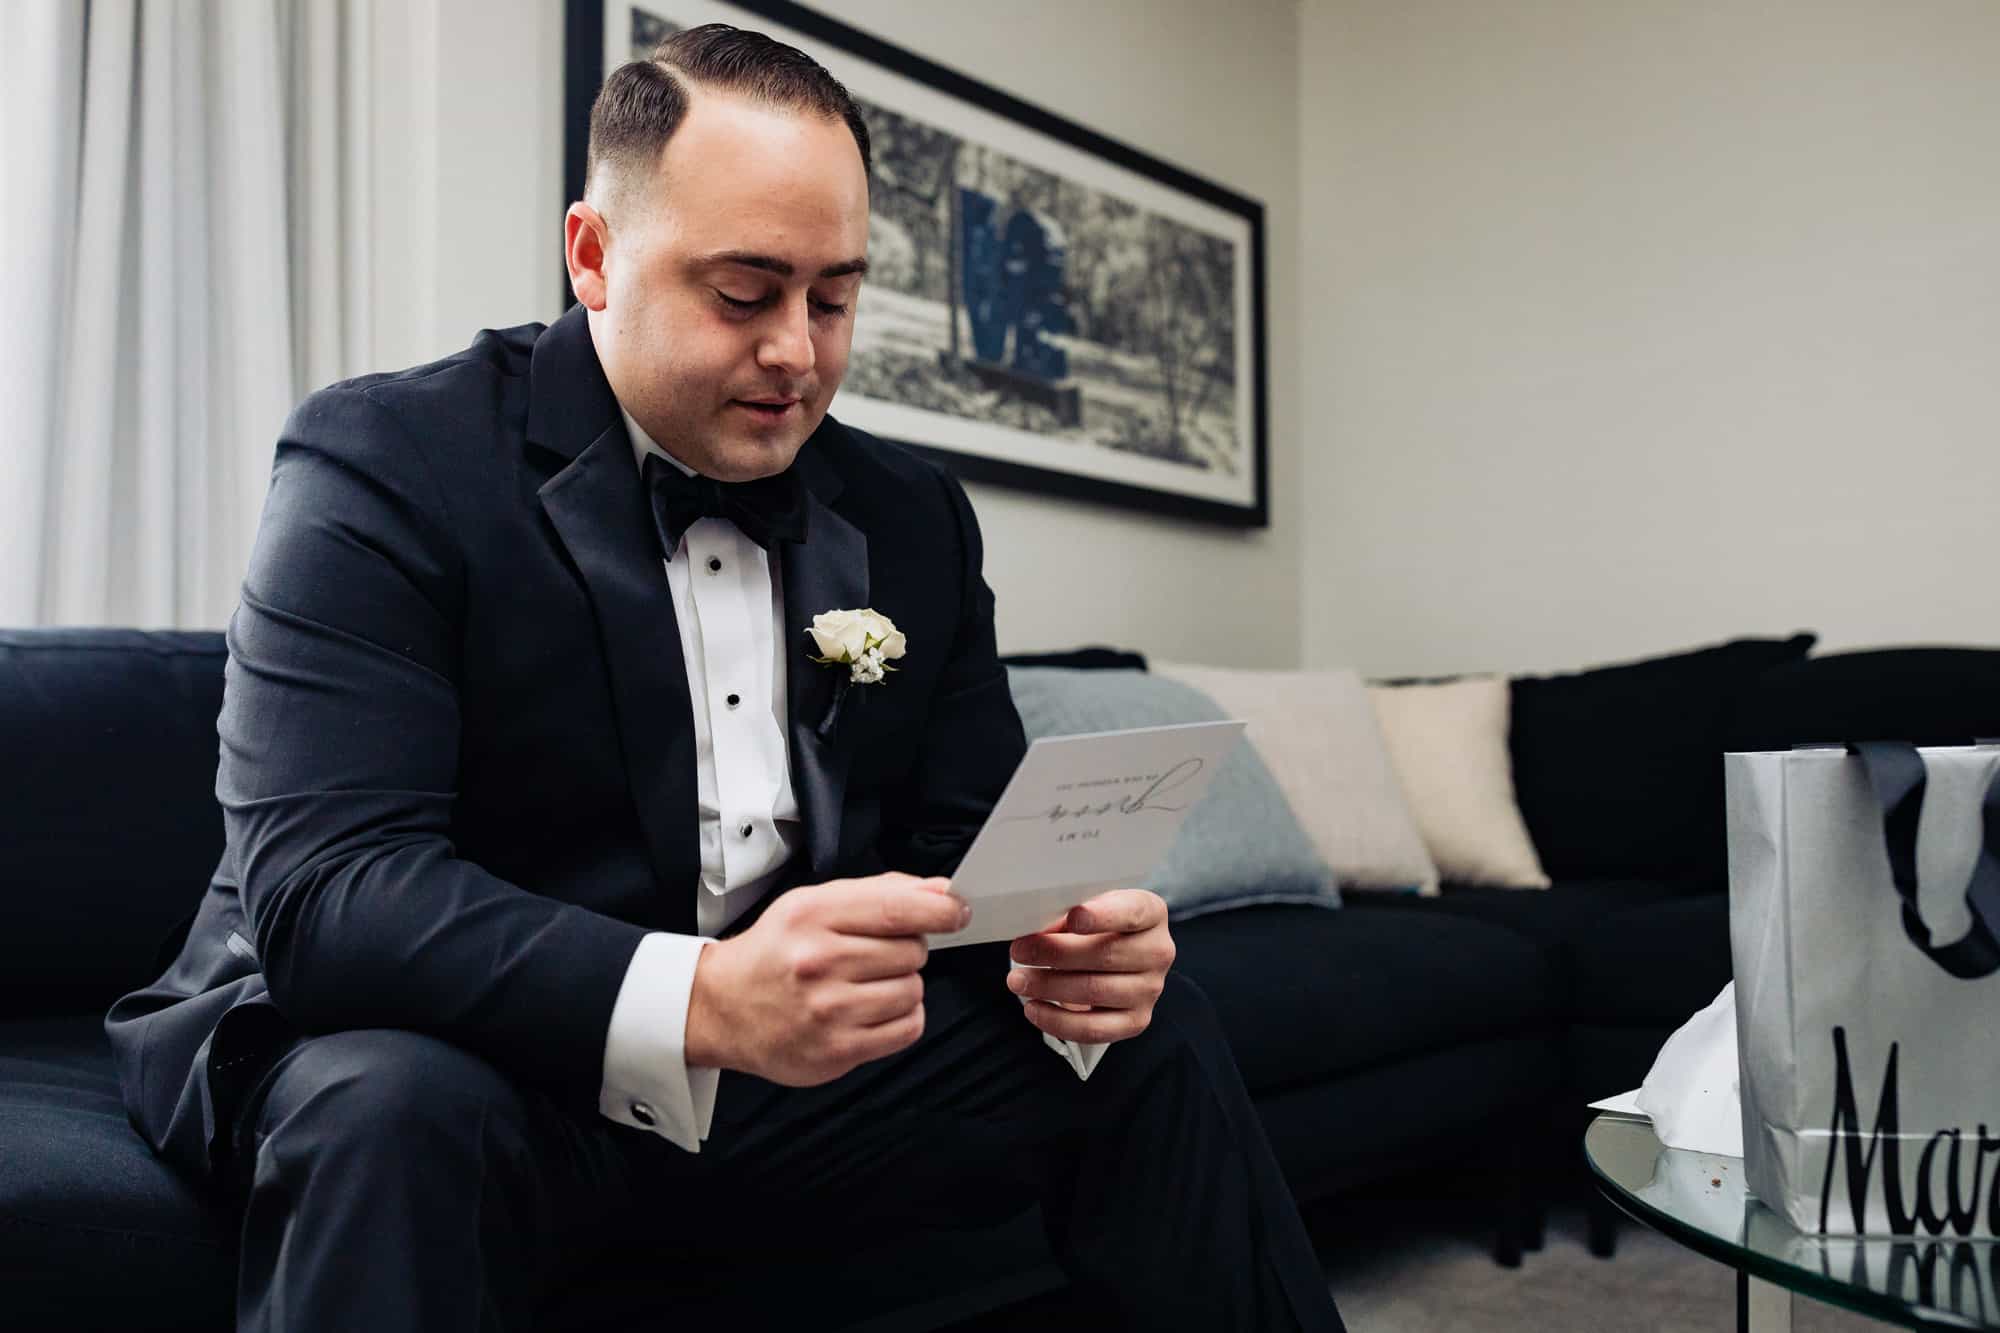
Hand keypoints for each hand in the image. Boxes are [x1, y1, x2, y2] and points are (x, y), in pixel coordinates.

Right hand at [685, 872, 968, 1085]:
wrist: (724, 1006)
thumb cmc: (778, 951)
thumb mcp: (816, 903)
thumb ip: (881, 892)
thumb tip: (942, 891)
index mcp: (813, 916)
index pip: (897, 908)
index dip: (940, 909)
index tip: (958, 911)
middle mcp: (818, 962)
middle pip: (912, 951)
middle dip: (906, 950)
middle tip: (874, 955)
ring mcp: (827, 1010)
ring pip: (913, 990)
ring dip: (903, 985)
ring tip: (867, 984)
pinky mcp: (836, 1050)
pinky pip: (907, 1029)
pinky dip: (902, 1018)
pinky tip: (873, 1010)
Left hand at [1006, 888, 1174, 1043]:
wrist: (1122, 953)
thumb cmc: (1101, 925)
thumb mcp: (1090, 906)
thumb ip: (1070, 914)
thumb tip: (1037, 933)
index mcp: (1151, 913)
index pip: (1130, 913)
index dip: (1102, 916)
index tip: (1074, 916)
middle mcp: (1158, 952)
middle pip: (1105, 955)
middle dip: (1055, 953)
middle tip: (1020, 950)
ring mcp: (1150, 989)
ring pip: (1095, 991)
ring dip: (1049, 987)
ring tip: (1018, 980)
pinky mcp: (1136, 1020)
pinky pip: (1094, 1029)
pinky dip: (1058, 1021)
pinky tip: (1034, 1009)